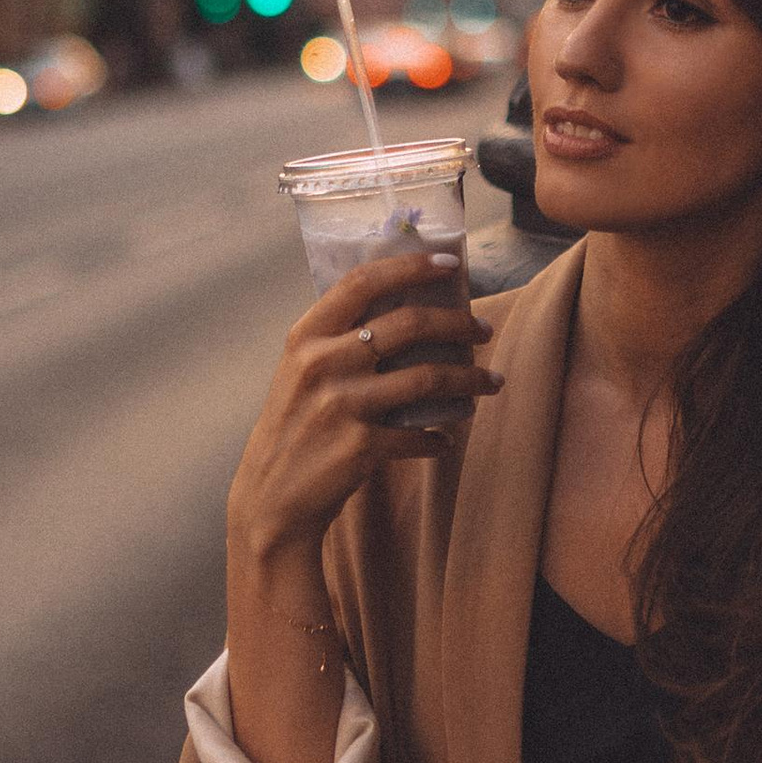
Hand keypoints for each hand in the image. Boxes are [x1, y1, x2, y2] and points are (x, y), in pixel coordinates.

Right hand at [227, 245, 498, 562]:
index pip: (362, 282)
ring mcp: (342, 404)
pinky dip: (439, 438)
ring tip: (492, 382)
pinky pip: (419, 435)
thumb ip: (338, 341)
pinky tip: (445, 440)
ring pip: (428, 378)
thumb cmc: (293, 428)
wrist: (270, 498)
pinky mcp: (360, 446)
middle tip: (485, 328)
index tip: (450, 264)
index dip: (410, 266)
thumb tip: (405, 311)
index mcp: (305, 336)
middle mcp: (322, 363)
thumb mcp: (300, 372)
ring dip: (471, 379)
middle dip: (459, 322)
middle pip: (409, 324)